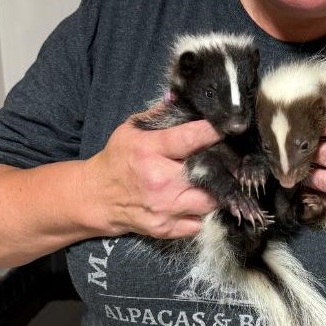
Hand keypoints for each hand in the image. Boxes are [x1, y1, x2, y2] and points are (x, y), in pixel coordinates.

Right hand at [83, 105, 221, 238]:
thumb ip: (159, 115)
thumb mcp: (131, 130)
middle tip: (229, 159)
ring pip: (209, 202)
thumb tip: (181, 96)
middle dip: (223, 166)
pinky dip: (200, 213)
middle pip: (208, 174)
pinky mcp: (164, 229)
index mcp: (149, 151)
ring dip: (215, 192)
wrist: (96, 197)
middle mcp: (159, 181)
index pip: (190, 138)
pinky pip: (198, 223)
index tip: (229, 127)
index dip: (213, 132)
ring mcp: (163, 208)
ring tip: (213, 182)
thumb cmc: (118, 160)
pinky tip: (195, 201)